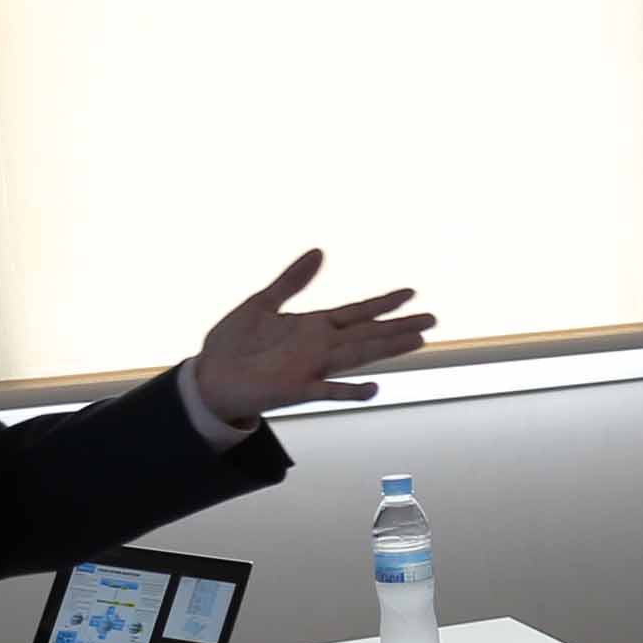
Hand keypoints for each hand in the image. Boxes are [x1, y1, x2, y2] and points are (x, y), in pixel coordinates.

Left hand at [191, 250, 433, 424]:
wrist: (210, 377)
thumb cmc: (234, 344)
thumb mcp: (261, 303)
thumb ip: (292, 280)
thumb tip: (320, 251)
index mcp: (313, 326)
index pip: (357, 312)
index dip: (383, 303)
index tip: (411, 293)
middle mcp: (319, 347)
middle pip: (367, 334)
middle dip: (399, 326)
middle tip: (432, 319)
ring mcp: (311, 368)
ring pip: (357, 356)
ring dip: (387, 349)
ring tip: (417, 341)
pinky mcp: (297, 389)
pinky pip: (329, 391)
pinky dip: (350, 391)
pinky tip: (374, 388)